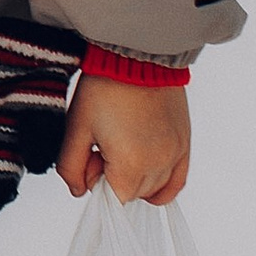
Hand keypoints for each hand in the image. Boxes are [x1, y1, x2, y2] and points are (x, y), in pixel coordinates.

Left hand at [56, 75, 190, 205]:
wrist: (136, 55)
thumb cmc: (105, 87)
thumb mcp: (76, 128)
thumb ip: (71, 168)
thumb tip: (80, 191)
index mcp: (131, 164)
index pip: (115, 201)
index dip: (97, 182)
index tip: (92, 159)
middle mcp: (159, 164)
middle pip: (134, 195)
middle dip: (115, 178)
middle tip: (104, 144)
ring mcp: (175, 154)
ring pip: (154, 188)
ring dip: (136, 177)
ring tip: (124, 143)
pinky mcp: (185, 143)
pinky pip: (177, 181)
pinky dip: (162, 184)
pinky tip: (146, 168)